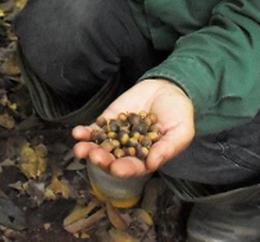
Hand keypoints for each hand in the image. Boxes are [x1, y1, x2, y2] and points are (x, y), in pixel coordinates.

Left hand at [72, 79, 194, 177]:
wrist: (169, 90)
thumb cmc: (179, 115)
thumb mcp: (181, 132)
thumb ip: (167, 149)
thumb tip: (151, 164)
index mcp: (146, 159)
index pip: (133, 168)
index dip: (125, 169)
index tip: (117, 168)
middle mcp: (128, 151)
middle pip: (112, 160)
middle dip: (102, 160)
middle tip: (94, 157)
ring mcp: (117, 136)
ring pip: (100, 146)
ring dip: (89, 148)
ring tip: (80, 148)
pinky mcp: (109, 120)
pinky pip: (95, 128)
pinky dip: (86, 132)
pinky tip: (78, 132)